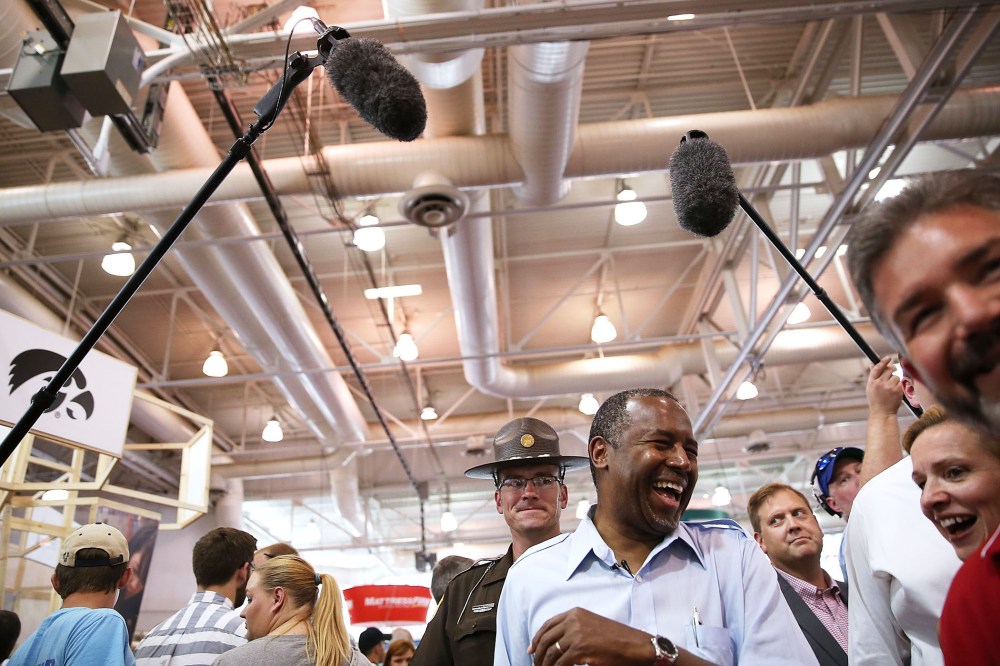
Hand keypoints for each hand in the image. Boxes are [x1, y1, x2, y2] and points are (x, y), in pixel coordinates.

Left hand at [529, 608, 654, 665]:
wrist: (634, 645)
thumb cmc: (616, 638)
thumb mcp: (591, 625)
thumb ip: (574, 628)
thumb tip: (557, 643)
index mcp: (575, 613)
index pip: (548, 625)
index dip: (537, 638)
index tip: (531, 649)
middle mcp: (573, 621)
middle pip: (546, 639)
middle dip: (538, 653)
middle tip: (535, 664)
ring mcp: (576, 635)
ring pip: (551, 653)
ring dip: (544, 664)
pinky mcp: (580, 649)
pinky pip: (560, 663)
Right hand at [866, 355, 902, 414]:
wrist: (882, 413)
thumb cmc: (876, 401)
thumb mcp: (870, 388)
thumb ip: (873, 376)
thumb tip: (872, 364)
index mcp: (872, 382)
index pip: (877, 368)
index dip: (883, 361)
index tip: (888, 358)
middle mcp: (880, 383)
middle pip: (889, 370)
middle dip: (892, 370)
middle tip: (892, 373)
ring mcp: (889, 387)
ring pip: (896, 376)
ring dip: (896, 380)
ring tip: (892, 388)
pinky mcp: (897, 390)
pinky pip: (901, 382)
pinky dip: (900, 385)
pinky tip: (896, 391)